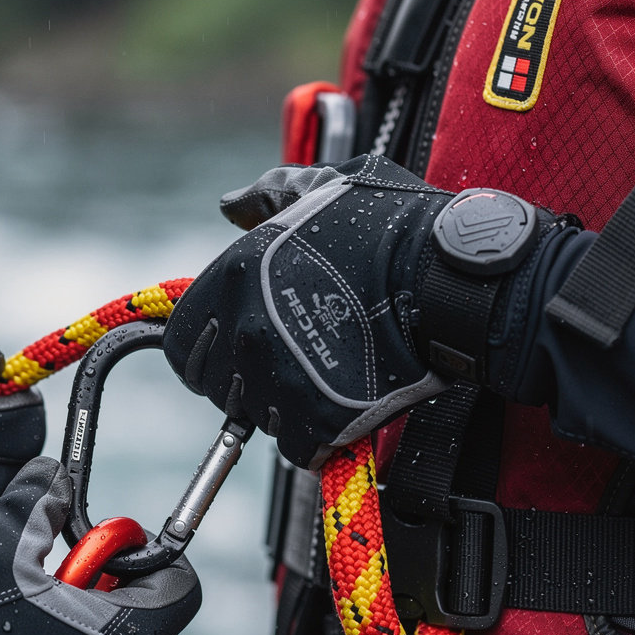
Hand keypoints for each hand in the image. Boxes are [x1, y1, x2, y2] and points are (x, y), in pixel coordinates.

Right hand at [0, 456, 200, 634]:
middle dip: (112, 592)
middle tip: (59, 582)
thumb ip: (35, 504)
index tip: (104, 549)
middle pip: (149, 620)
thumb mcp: (1, 550)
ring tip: (37, 622)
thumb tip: (50, 475)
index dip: (148, 556)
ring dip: (94, 633)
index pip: (181, 585)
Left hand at [164, 155, 556, 468]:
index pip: (181, 343)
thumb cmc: (396, 228)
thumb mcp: (327, 188)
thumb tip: (230, 205)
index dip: (206, 349)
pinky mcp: (314, 420)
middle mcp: (244, 332)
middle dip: (243, 379)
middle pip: (216, 385)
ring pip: (256, 416)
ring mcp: (276, 379)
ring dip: (282, 404)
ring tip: (324, 374)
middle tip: (289, 359)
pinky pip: (295, 445)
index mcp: (234, 279)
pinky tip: (341, 404)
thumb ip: (271, 196)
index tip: (240, 344)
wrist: (453, 281)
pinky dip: (314, 436)